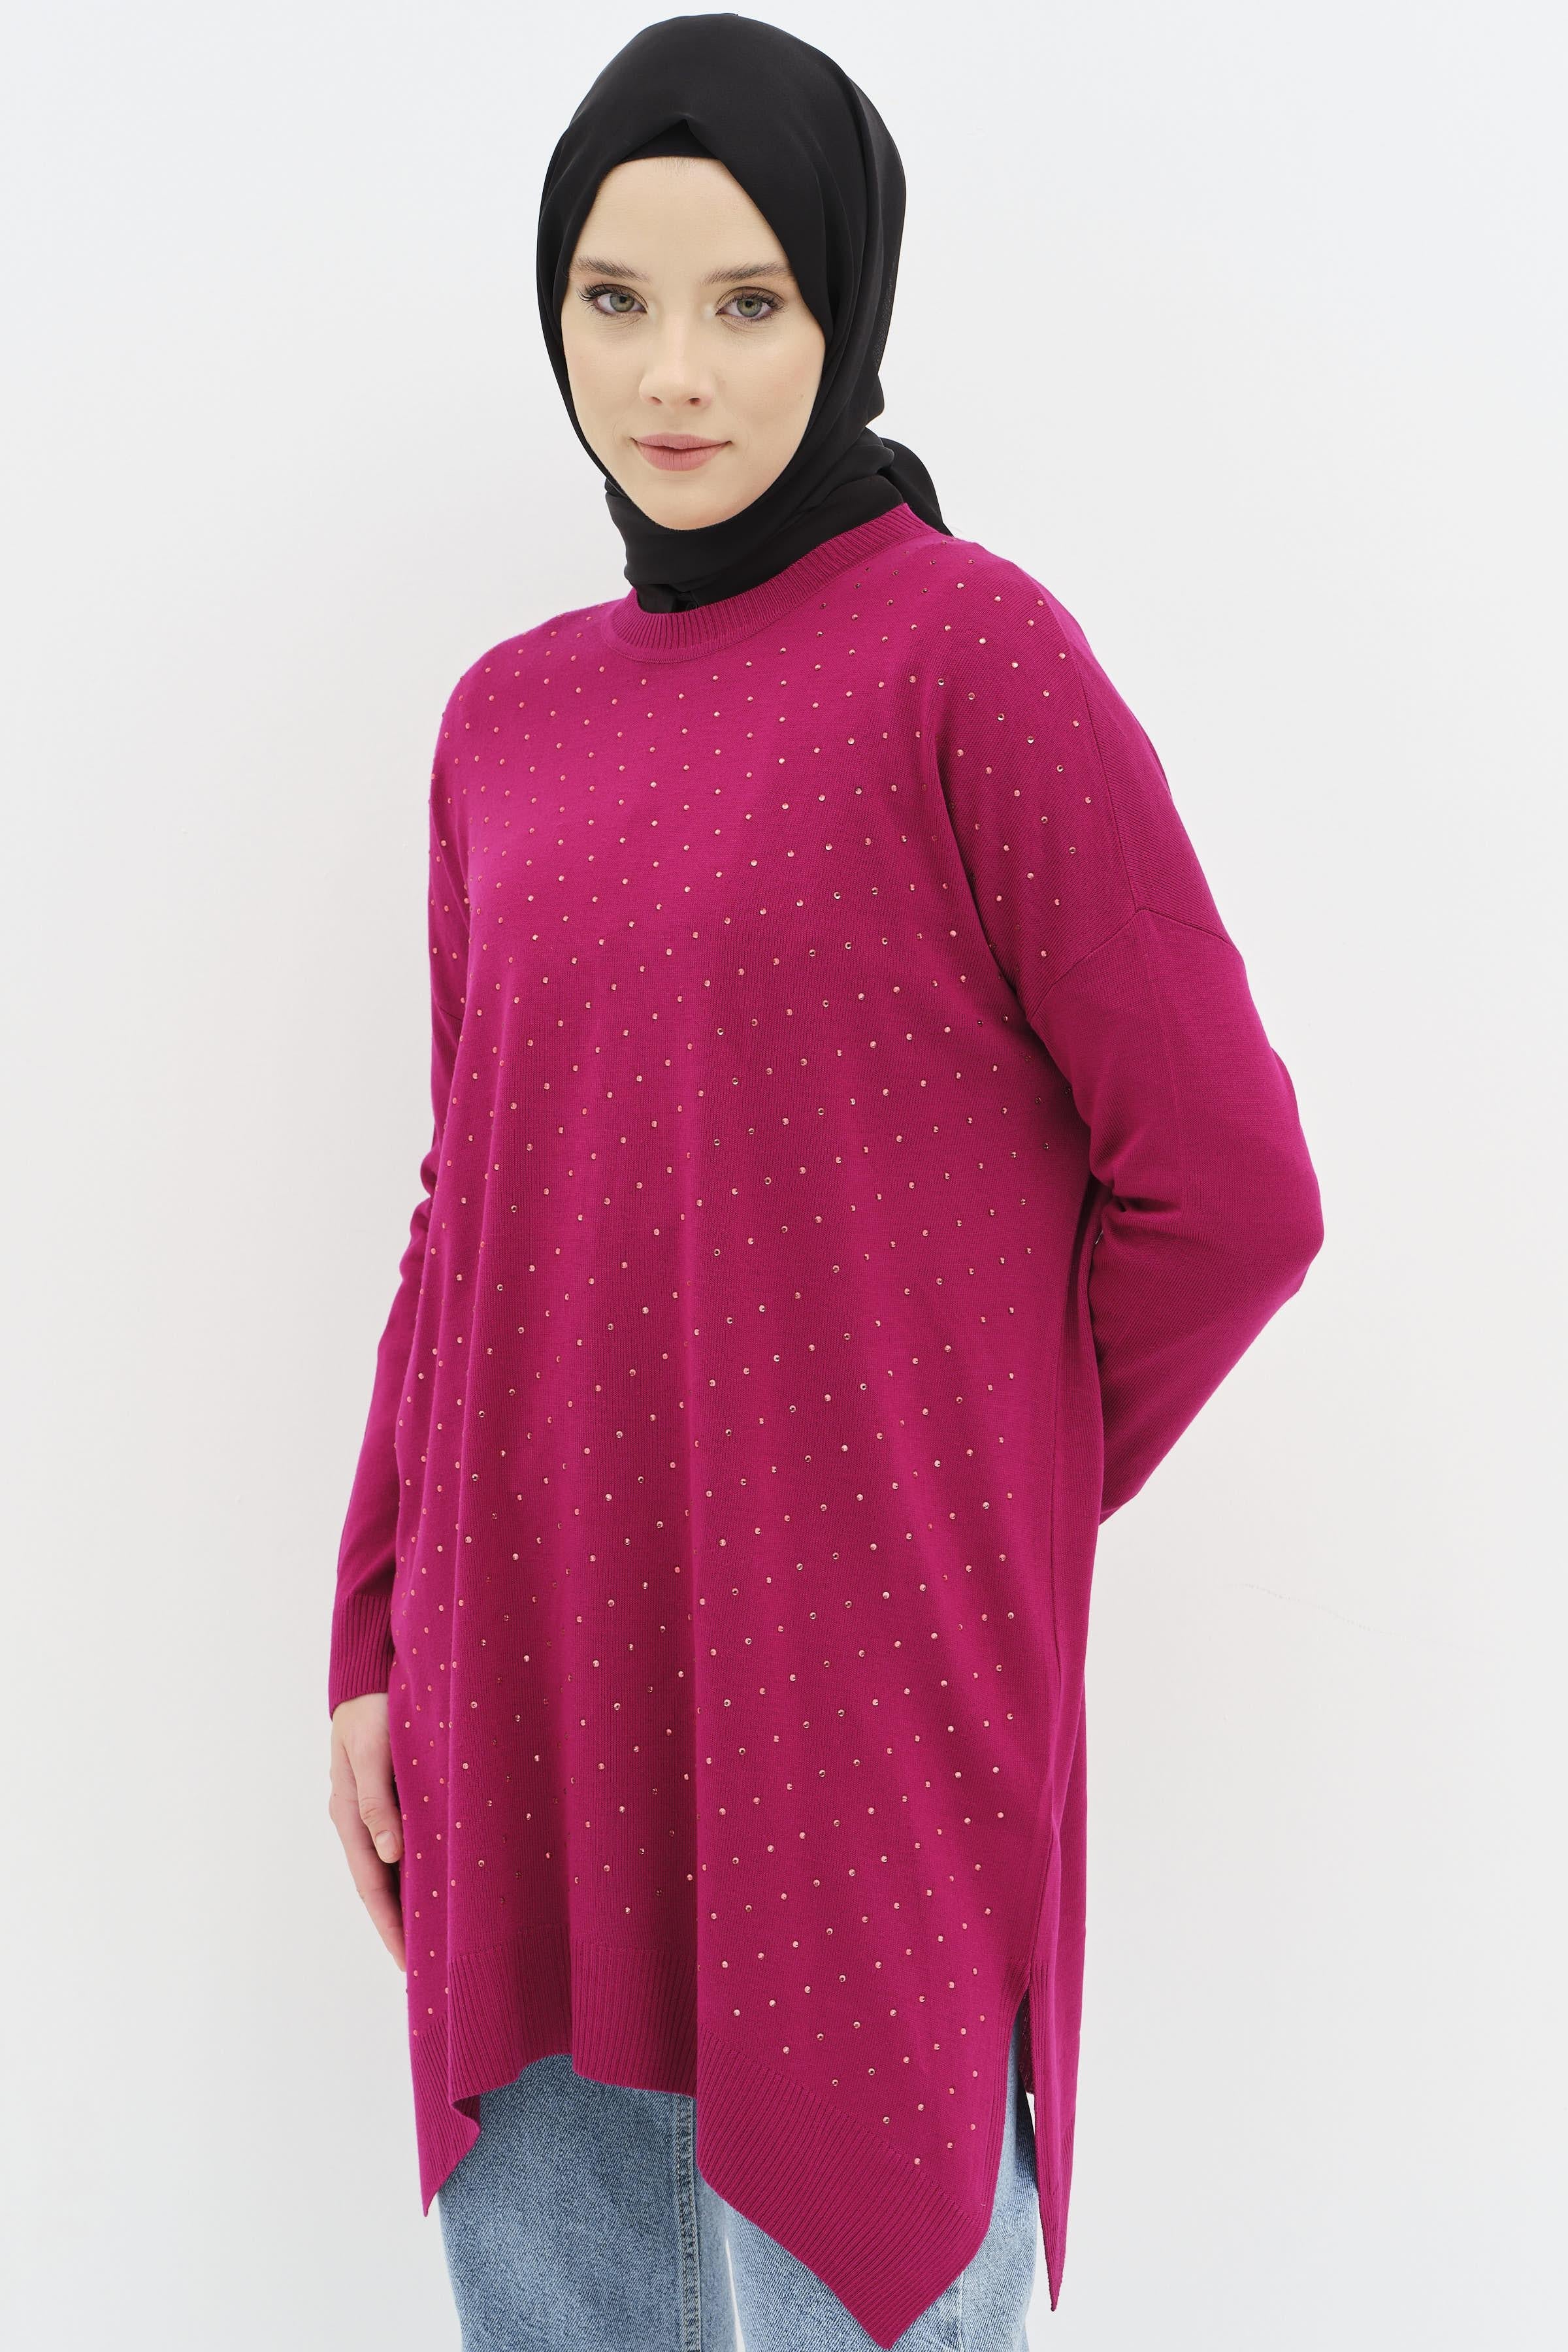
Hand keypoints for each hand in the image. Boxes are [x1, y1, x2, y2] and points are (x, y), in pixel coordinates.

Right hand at [329, 1691, 405, 1971]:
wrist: (369, 1681)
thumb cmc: (372, 1712)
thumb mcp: (373, 1750)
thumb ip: (377, 1800)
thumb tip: (389, 1854)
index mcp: (349, 1816)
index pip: (371, 1885)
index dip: (389, 1926)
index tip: (408, 1963)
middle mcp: (358, 1822)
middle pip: (379, 1887)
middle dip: (398, 1928)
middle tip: (424, 1968)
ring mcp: (372, 1813)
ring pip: (391, 1871)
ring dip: (407, 1904)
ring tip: (432, 1940)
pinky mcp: (390, 1801)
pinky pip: (402, 1847)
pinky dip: (415, 1872)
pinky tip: (435, 1887)